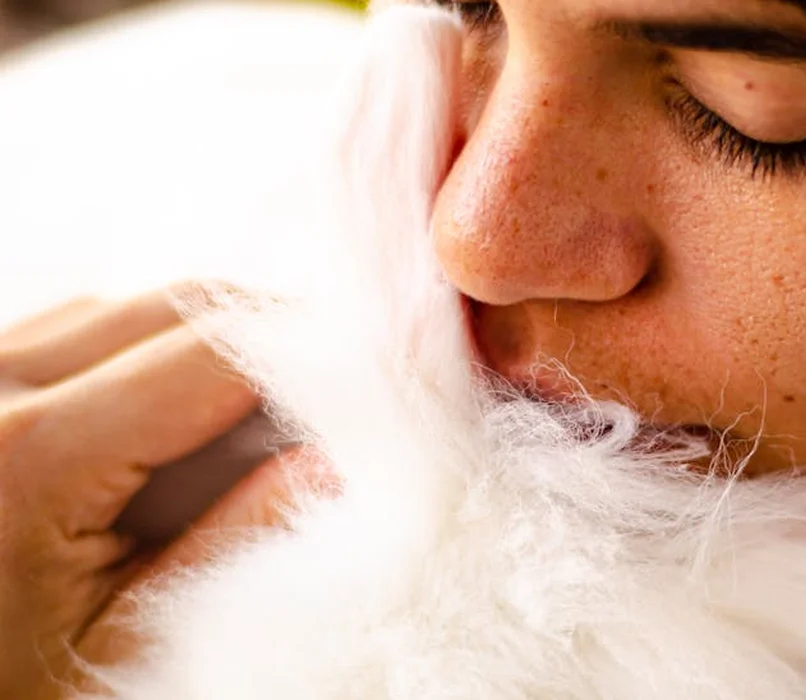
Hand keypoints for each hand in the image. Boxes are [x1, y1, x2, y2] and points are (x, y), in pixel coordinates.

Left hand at [0, 289, 300, 698]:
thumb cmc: (12, 684)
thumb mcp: (131, 642)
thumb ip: (238, 544)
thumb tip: (337, 462)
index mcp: (27, 456)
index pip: (212, 354)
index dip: (309, 354)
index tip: (375, 374)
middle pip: (178, 307)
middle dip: (272, 339)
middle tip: (336, 387)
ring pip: (135, 304)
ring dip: (211, 342)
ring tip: (260, 411)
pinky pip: (86, 323)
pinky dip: (152, 350)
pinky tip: (178, 410)